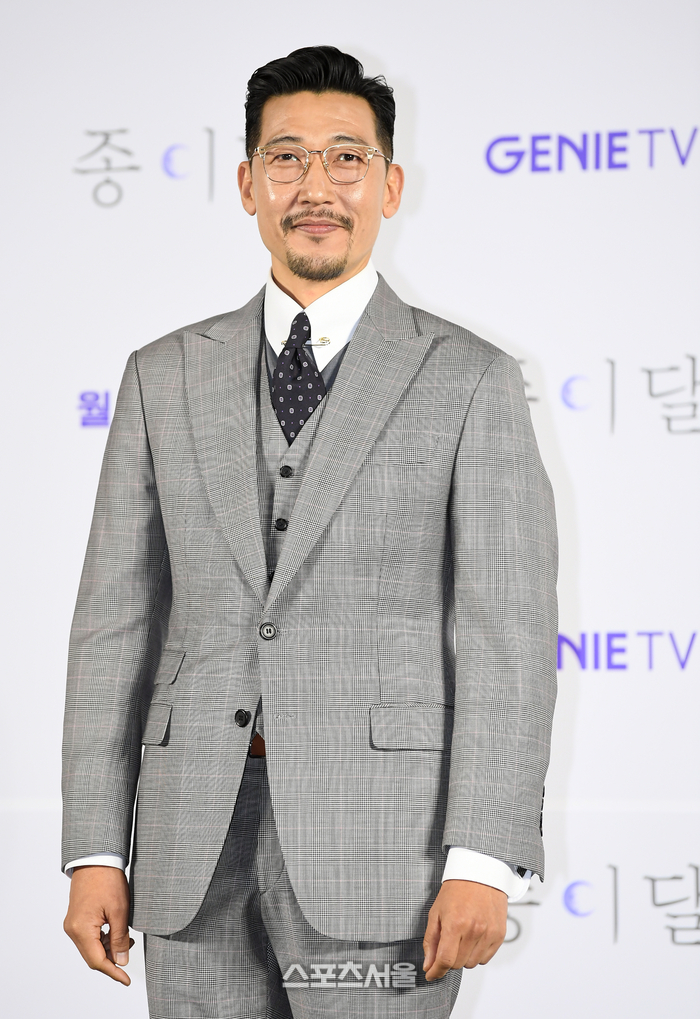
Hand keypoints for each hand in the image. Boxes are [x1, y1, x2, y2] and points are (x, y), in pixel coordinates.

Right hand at [63, 866, 134, 985]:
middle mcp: (72, 930)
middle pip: (92, 956)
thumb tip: (121, 961)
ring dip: (108, 948)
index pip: (97, 961)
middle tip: (130, 953)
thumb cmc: (107, 879)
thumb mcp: (120, 910)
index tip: (126, 979)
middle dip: (112, 959)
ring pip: (91, 948)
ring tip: (127, 939)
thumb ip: (120, 938)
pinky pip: (89, 937)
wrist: (96, 859)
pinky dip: (103, 939)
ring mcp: (72, 924)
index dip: (113, 972)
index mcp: (81, 929)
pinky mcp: (76, 919)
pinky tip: (116, 932)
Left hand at [422, 880, 507, 980]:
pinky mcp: (499, 934)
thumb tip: (429, 965)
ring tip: (462, 937)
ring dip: (464, 956)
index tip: (431, 974)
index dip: (436, 971)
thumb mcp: (436, 911)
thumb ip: (431, 941)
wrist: (480, 874)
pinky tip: (473, 938)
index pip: (445, 960)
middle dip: (449, 958)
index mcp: (455, 923)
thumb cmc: (456, 890)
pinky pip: (486, 958)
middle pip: (458, 964)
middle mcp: (474, 930)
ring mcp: (489, 933)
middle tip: (448, 942)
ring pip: (472, 963)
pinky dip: (477, 954)